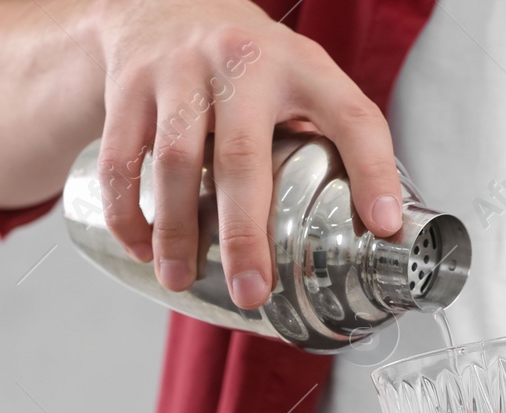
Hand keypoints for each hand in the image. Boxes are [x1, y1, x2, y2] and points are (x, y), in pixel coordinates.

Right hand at [91, 0, 402, 307]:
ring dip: (176, 232)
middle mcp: (240, 63)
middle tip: (252, 291)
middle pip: (241, 157)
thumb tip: (366, 223)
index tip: (383, 227)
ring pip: (173, 162)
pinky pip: (122, 162)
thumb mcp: (294, 74)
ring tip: (180, 280)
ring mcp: (178, 71)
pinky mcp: (128, 87)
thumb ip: (321, 131)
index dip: (373, 171)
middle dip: (245, 235)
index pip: (351, 115)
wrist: (160, 2)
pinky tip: (143, 248)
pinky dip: (128, 213)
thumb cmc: (241, 60)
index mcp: (298, 65)